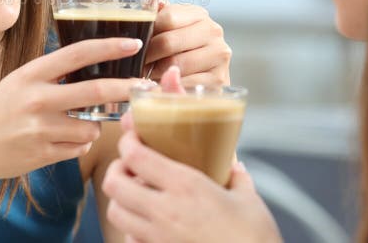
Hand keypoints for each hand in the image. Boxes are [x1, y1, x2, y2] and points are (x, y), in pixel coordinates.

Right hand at [0, 37, 150, 185]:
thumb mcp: (18, 83)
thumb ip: (51, 76)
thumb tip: (92, 68)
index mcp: (31, 74)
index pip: (78, 53)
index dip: (110, 47)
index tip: (134, 44)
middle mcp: (37, 99)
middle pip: (95, 90)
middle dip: (126, 88)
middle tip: (146, 86)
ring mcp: (41, 128)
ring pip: (91, 126)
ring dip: (95, 125)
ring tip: (79, 124)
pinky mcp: (43, 154)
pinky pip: (79, 148)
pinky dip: (79, 143)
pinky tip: (63, 140)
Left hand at [102, 131, 280, 242]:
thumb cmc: (254, 240)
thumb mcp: (249, 201)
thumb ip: (237, 178)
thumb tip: (234, 166)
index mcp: (186, 187)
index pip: (135, 155)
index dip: (127, 140)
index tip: (133, 136)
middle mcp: (165, 211)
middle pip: (113, 183)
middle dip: (116, 169)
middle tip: (129, 166)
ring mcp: (158, 237)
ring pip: (115, 213)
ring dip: (120, 199)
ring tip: (136, 194)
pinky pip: (130, 239)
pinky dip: (131, 228)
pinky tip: (149, 224)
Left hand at [144, 1, 230, 86]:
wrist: (206, 78)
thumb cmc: (182, 51)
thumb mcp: (172, 30)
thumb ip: (160, 15)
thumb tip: (152, 2)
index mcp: (199, 14)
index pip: (167, 17)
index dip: (148, 32)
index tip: (136, 43)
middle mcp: (213, 30)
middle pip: (168, 42)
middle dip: (148, 56)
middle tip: (137, 64)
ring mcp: (219, 54)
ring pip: (175, 64)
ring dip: (156, 72)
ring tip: (146, 75)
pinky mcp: (219, 78)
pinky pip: (185, 83)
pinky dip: (170, 86)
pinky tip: (162, 86)